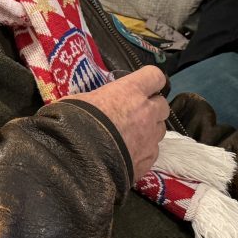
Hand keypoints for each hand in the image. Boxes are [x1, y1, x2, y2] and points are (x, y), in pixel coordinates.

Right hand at [68, 66, 169, 181]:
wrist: (78, 160)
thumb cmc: (75, 122)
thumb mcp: (80, 100)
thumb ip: (96, 98)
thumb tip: (91, 103)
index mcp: (131, 91)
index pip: (155, 76)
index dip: (150, 80)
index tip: (143, 85)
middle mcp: (147, 112)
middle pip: (162, 104)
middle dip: (152, 107)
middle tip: (135, 113)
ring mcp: (150, 138)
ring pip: (160, 129)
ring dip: (150, 130)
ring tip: (132, 136)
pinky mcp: (148, 161)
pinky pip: (153, 152)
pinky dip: (144, 151)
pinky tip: (129, 155)